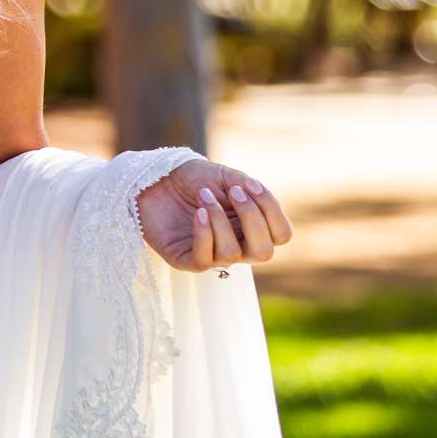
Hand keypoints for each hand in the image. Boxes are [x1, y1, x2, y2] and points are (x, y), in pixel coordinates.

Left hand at [136, 158, 293, 274]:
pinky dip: (204, 234)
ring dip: (220, 220)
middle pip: (264, 252)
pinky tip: (198, 212)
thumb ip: (248, 188)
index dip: (271, 210)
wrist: (155, 178)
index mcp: (252, 227)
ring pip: (231, 254)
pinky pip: (203, 259)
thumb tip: (257, 195)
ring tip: (204, 196)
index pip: (281, 234)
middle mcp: (237, 246)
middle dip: (252, 219)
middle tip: (233, 192)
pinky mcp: (185, 260)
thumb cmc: (194, 180)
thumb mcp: (226, 177)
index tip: (248, 184)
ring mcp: (212, 255)